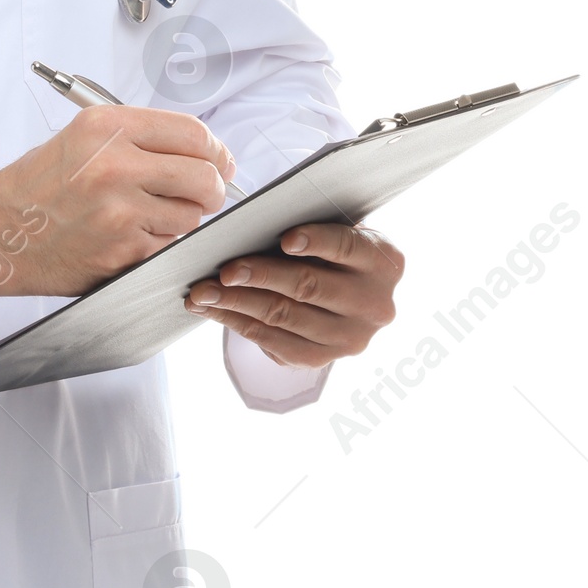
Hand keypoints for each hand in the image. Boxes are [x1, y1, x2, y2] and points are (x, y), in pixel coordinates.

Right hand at [0, 106, 235, 298]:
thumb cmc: (40, 183)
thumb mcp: (83, 136)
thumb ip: (140, 136)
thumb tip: (204, 150)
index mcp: (106, 126)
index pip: (193, 132)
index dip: (216, 150)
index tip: (220, 160)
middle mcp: (115, 164)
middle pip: (204, 175)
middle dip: (213, 187)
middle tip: (203, 191)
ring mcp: (120, 211)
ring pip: (191, 215)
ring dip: (182, 217)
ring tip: (148, 213)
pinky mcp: (122, 250)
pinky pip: (169, 244)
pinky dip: (160, 242)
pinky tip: (130, 234)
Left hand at [185, 223, 402, 366]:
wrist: (349, 291)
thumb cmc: (330, 248)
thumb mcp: (334, 229)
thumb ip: (308, 228)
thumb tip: (250, 229)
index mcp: (383, 262)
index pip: (347, 247)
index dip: (316, 242)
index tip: (284, 239)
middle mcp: (375, 304)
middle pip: (309, 287)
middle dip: (260, 276)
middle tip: (223, 270)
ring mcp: (351, 338)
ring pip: (286, 318)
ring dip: (237, 304)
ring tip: (203, 292)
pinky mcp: (324, 359)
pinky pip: (275, 344)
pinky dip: (239, 324)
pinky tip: (213, 310)